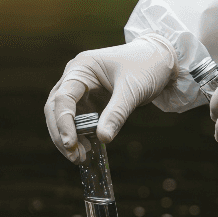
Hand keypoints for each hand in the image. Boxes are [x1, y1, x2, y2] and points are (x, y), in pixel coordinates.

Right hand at [44, 35, 174, 162]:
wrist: (161, 59)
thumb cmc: (147, 66)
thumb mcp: (132, 90)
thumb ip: (117, 114)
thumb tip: (103, 139)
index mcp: (81, 68)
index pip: (63, 98)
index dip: (63, 123)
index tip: (70, 144)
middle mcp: (75, 77)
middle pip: (55, 109)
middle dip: (61, 134)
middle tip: (75, 156)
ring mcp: (81, 90)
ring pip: (63, 117)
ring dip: (68, 137)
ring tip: (81, 157)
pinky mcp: (89, 101)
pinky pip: (77, 121)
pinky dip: (79, 136)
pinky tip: (88, 149)